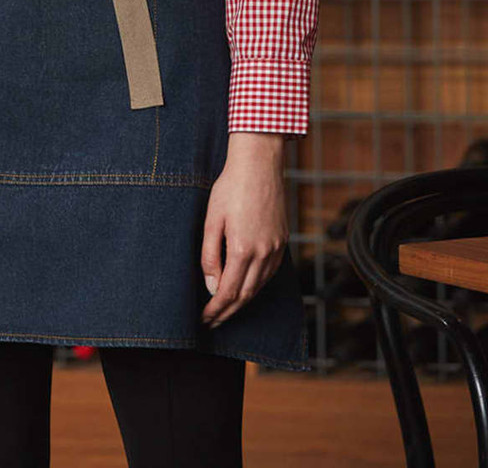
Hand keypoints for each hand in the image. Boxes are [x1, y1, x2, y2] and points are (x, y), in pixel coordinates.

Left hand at [200, 133, 288, 328]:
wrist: (259, 164)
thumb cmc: (231, 187)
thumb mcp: (212, 219)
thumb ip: (210, 255)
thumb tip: (212, 286)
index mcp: (243, 249)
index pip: (229, 292)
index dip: (216, 309)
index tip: (204, 319)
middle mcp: (264, 253)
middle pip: (246, 295)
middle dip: (228, 312)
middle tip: (212, 322)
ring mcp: (276, 248)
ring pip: (259, 287)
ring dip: (242, 302)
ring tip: (226, 310)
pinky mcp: (282, 241)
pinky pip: (269, 273)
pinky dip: (257, 286)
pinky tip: (246, 287)